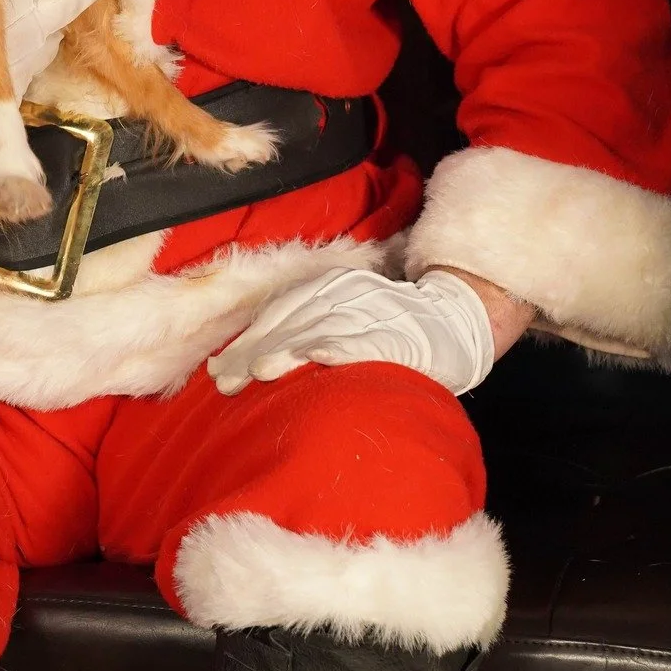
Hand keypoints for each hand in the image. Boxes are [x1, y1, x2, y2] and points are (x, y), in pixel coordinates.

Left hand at [206, 268, 496, 398]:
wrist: (454, 321)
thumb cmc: (388, 327)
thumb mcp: (339, 318)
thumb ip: (297, 332)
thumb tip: (238, 364)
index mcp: (328, 287)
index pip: (276, 314)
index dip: (245, 341)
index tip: (216, 370)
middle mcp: (345, 293)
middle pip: (289, 323)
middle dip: (253, 353)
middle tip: (224, 384)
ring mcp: (371, 311)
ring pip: (318, 329)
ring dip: (286, 350)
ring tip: (257, 373)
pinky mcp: (396, 332)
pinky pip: (361, 339)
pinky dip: (336, 348)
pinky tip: (315, 361)